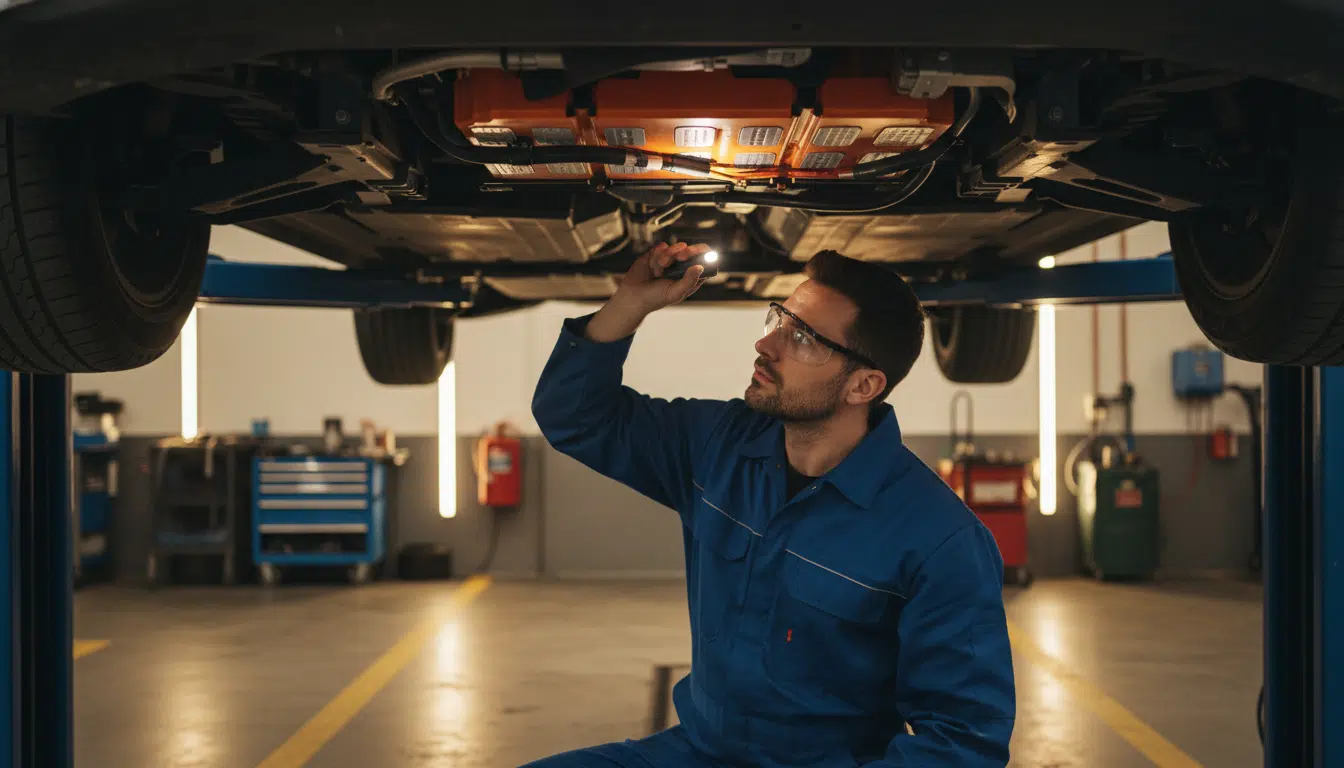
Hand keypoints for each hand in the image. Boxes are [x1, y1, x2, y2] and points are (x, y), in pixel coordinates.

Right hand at [584, 242, 712, 342]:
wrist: (633, 295)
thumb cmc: (655, 298)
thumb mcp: (675, 293)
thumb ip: (689, 281)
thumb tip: (700, 266)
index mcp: (691, 277)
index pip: (705, 261)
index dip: (703, 254)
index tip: (696, 255)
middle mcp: (683, 267)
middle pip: (692, 250)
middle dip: (686, 251)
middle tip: (680, 257)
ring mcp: (671, 259)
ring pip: (676, 247)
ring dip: (667, 257)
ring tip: (659, 270)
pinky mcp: (658, 253)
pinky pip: (662, 247)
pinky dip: (657, 254)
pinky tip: (651, 265)